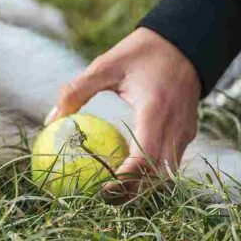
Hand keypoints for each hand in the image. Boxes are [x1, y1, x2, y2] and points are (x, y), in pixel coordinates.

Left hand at [48, 27, 201, 202]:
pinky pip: (170, 160)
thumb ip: (76, 91)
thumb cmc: (141, 52)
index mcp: (155, 111)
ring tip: (113, 191)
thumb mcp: (105, 65)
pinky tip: (127, 171)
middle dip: (133, 192)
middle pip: (157, 175)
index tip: (101, 190)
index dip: (125, 181)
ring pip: (166, 172)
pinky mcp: (188, 132)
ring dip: (143, 185)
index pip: (144, 159)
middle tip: (102, 200)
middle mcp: (176, 126)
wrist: (186, 40)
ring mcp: (186, 131)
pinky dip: (151, 171)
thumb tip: (52, 118)